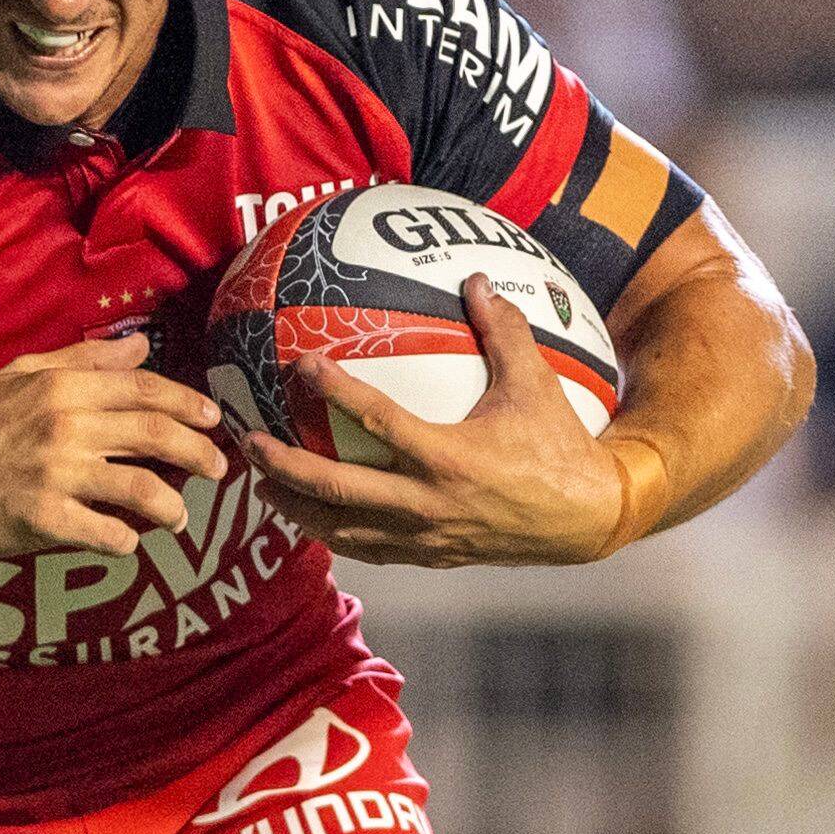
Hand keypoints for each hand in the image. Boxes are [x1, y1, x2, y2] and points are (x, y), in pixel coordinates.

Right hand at [0, 336, 231, 556]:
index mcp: (60, 388)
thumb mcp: (20, 376)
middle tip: (218, 468)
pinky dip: (126, 540)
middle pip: (153, 435)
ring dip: (173, 505)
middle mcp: (63, 426)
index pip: (141, 388)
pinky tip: (130, 541)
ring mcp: (54, 475)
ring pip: (140, 488)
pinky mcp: (43, 520)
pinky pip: (105, 533)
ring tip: (181, 516)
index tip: (212, 417)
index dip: (185, 403)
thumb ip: (82, 360)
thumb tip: (138, 347)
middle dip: (198, 452)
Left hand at [237, 277, 651, 568]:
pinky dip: (330, 531)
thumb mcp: (537, 383)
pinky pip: (366, 547)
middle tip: (247, 443)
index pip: (379, 423)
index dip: (337, 394)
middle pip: (336, 490)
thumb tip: (476, 278)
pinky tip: (307, 514)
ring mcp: (424, 536)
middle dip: (284, 468)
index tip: (303, 366)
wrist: (586, 519)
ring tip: (259, 483)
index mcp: (450, 457)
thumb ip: (504, 330)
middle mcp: (428, 503)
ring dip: (294, 507)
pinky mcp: (428, 555)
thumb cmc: (560, 446)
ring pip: (340, 529)